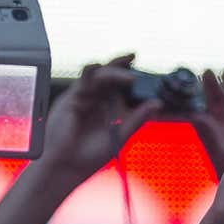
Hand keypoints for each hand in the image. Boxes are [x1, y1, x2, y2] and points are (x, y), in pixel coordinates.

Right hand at [39, 55, 162, 183]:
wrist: (66, 166)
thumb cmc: (90, 155)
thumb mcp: (121, 135)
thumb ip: (137, 118)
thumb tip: (157, 104)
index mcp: (110, 107)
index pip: (123, 85)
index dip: (133, 75)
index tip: (148, 70)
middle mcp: (98, 99)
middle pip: (111, 75)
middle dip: (123, 65)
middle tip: (135, 57)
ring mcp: (85, 97)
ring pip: (99, 75)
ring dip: (114, 72)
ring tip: (130, 76)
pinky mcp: (72, 97)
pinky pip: (83, 80)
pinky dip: (94, 73)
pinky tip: (103, 72)